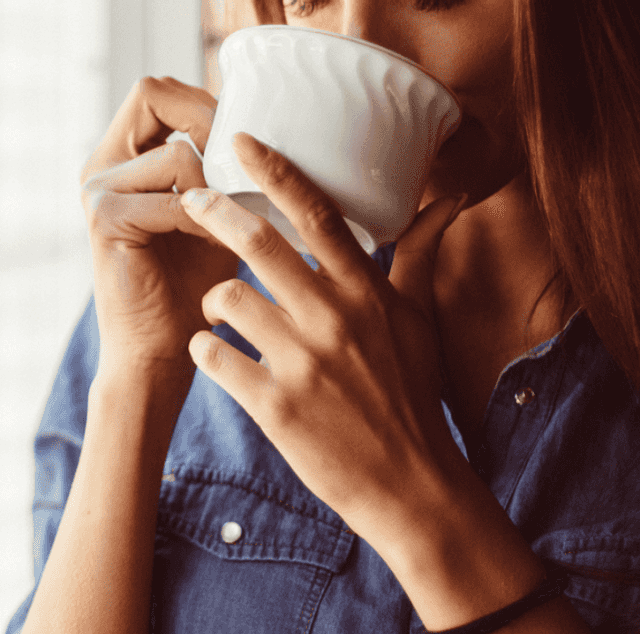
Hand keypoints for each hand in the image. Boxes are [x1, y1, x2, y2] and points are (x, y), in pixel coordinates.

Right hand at [81, 77, 239, 378]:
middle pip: (152, 94)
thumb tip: (262, 125)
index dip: (201, 102)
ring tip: (229, 224)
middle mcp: (100, 166)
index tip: (238, 139)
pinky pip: (174, 198)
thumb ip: (220, 167)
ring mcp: (97, 191)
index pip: (156, 92)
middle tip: (238, 168)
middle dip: (206, 125)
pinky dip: (206, 222)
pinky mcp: (105, 220)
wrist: (163, 350)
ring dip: (216, 188)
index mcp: (120, 157)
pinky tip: (216, 247)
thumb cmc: (193, 285)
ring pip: (177, 153)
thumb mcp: (216, 211)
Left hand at [181, 133, 468, 543]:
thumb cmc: (412, 397)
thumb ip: (419, 257)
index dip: (275, 170)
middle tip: (191, 201)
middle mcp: (335, 319)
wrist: (411, 486)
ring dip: (213, 299)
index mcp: (368, 293)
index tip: (239, 141)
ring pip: (225, 297)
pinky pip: (213, 355)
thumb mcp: (419, 322)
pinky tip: (216, 354)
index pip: (319, 214)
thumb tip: (448, 198)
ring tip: (222, 313)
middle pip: (258, 242)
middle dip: (213, 213)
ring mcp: (304, 363)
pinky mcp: (275, 407)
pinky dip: (205, 349)